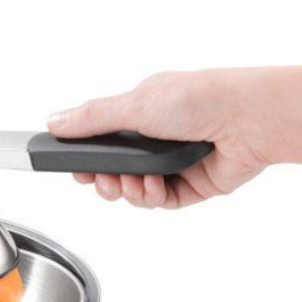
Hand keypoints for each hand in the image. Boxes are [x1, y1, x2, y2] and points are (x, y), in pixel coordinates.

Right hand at [47, 70, 267, 208]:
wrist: (246, 121)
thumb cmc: (199, 99)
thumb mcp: (134, 105)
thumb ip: (92, 119)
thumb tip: (55, 122)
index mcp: (141, 113)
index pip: (102, 143)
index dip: (87, 162)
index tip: (78, 170)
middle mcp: (156, 139)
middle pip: (115, 173)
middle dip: (106, 182)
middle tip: (104, 180)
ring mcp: (172, 165)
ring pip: (134, 192)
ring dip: (130, 190)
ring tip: (136, 180)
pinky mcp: (189, 187)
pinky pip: (158, 202)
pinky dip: (152, 196)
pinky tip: (156, 184)